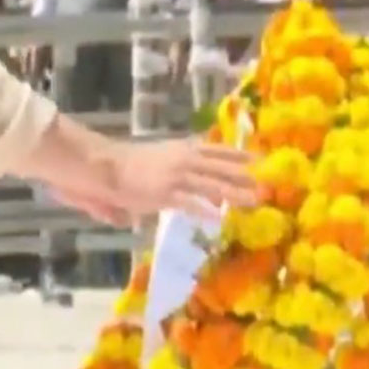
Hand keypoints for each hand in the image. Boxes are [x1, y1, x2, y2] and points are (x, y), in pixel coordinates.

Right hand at [24, 116, 257, 226]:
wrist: (100, 165)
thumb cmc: (120, 167)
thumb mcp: (150, 167)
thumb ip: (165, 181)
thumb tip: (170, 204)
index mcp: (180, 150)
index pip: (216, 151)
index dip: (238, 156)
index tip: (258, 161)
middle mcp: (182, 160)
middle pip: (221, 166)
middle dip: (246, 174)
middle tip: (268, 182)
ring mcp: (175, 176)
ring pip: (213, 183)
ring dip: (236, 192)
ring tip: (256, 199)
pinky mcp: (164, 193)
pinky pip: (190, 202)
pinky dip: (206, 209)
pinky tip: (220, 218)